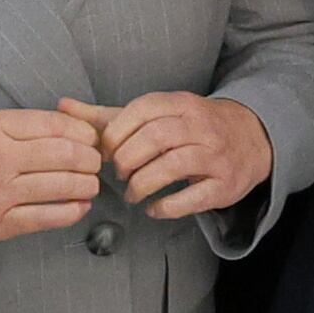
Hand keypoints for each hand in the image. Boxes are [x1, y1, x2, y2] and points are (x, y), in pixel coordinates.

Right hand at [0, 106, 106, 245]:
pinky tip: (79, 206)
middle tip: (96, 162)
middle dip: (91, 159)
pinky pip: (48, 217)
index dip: (84, 132)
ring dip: (87, 185)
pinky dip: (72, 212)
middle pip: (65, 155)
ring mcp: (0, 194)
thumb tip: (72, 129)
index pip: (56, 125)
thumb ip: (24, 127)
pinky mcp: (0, 224)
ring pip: (62, 186)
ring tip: (91, 184)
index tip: (92, 138)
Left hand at [81, 92, 273, 219]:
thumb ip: (107, 116)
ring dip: (143, 184)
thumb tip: (63, 106)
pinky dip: (168, 206)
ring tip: (132, 194)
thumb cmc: (191, 127)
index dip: (117, 134)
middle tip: (118, 175)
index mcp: (179, 104)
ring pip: (174, 165)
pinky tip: (154, 209)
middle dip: (128, 160)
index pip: (142, 111)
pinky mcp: (224, 184)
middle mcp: (199, 125)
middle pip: (155, 137)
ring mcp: (215, 155)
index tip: (105, 153)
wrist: (250, 137)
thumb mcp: (155, 115)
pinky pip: (194, 197)